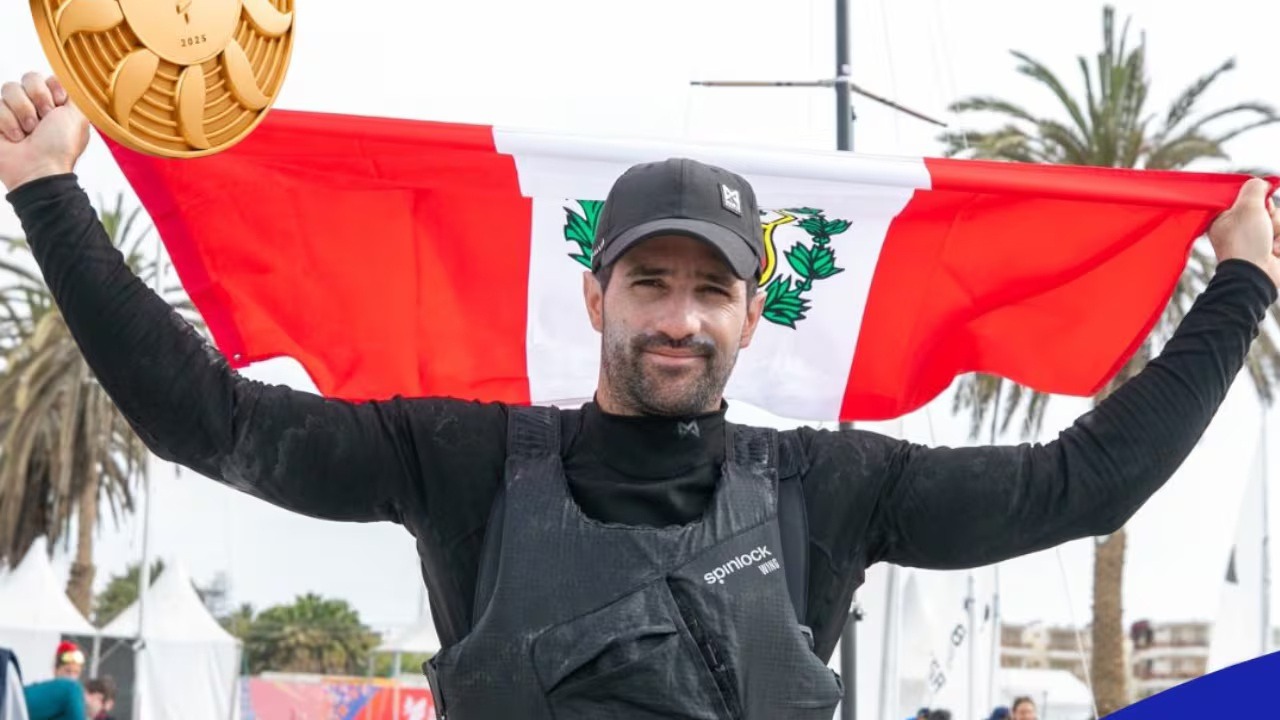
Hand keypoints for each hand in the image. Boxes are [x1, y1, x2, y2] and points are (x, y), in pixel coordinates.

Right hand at [0, 72, 90, 191]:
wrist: (39, 168)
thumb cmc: (61, 146)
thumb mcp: (79, 116)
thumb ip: (75, 94)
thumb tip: (69, 79)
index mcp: (55, 104)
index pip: (47, 77)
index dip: (52, 90)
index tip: (58, 107)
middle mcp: (34, 105)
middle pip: (28, 77)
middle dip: (38, 99)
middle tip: (43, 121)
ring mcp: (13, 112)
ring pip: (10, 88)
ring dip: (23, 112)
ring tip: (28, 132)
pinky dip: (7, 123)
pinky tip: (14, 137)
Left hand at [1209, 177, 1279, 287]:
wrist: (1256, 276)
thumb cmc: (1246, 242)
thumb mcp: (1247, 207)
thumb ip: (1254, 188)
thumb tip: (1262, 184)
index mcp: (1225, 218)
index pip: (1247, 198)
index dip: (1258, 200)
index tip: (1260, 205)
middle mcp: (1239, 228)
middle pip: (1268, 208)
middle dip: (1272, 216)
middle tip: (1264, 226)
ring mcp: (1256, 240)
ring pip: (1279, 220)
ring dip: (1279, 230)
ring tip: (1270, 244)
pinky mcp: (1271, 249)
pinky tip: (1274, 252)